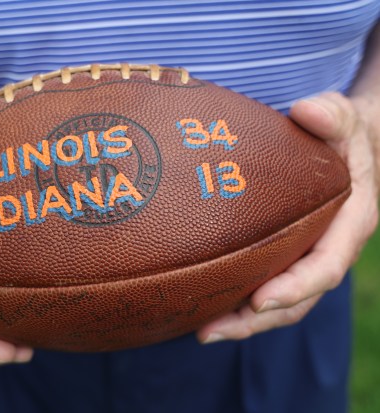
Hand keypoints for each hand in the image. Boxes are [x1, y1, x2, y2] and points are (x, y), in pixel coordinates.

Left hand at [197, 92, 378, 342]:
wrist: (346, 146)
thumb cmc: (341, 133)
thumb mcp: (343, 118)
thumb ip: (332, 115)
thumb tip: (308, 111)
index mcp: (349, 225)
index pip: (324, 267)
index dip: (294, 287)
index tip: (259, 300)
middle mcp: (327, 249)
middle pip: (296, 299)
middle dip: (255, 319)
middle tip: (210, 330)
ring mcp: (305, 256)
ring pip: (277, 301)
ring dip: (241, 321)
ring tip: (199, 330)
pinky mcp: (284, 254)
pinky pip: (263, 283)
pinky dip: (236, 299)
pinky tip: (202, 303)